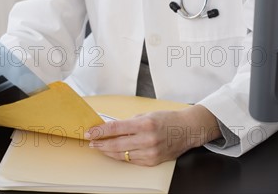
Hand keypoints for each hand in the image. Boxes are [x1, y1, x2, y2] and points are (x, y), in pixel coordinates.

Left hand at [84, 105, 221, 165]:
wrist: (186, 130)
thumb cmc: (168, 119)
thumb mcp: (147, 114)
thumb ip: (130, 122)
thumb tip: (113, 127)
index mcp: (145, 124)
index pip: (116, 128)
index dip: (101, 131)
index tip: (91, 131)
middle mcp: (147, 139)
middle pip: (116, 144)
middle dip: (101, 143)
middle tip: (91, 141)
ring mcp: (150, 153)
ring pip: (122, 155)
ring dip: (108, 151)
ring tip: (100, 147)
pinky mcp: (152, 162)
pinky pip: (132, 160)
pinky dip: (122, 156)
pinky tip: (115, 152)